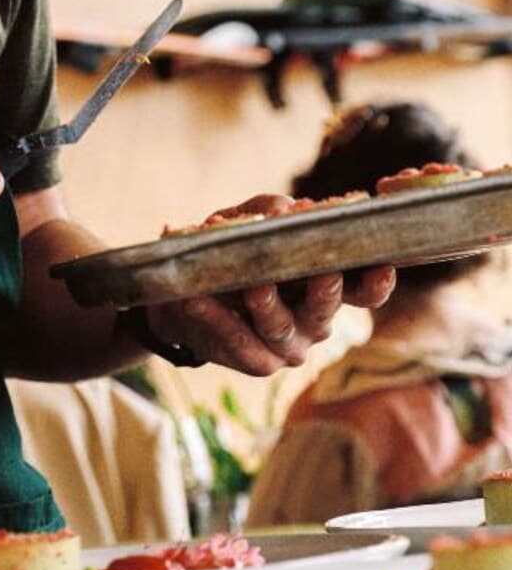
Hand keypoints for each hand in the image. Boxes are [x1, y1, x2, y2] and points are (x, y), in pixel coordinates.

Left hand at [148, 193, 395, 376]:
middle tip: (324, 274)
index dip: (376, 282)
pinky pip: (240, 342)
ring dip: (267, 305)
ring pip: (282, 328)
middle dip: (326, 292)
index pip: (364, 289)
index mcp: (329, 285)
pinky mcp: (257, 361)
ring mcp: (289, 345)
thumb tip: (287, 208)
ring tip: (254, 287)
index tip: (382, 266)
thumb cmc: (235, 252)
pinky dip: (219, 320)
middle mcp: (316, 320)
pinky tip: (198, 299)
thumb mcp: (250, 223)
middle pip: (325, 310)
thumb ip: (269, 211)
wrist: (187, 293)